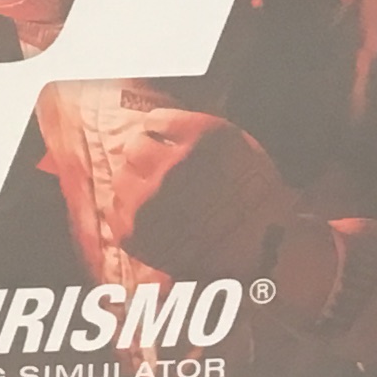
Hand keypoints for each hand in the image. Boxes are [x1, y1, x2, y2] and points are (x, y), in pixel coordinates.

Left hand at [117, 110, 300, 285]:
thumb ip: (196, 129)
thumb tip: (155, 122)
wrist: (262, 255)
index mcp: (200, 140)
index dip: (161, 133)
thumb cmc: (255, 197)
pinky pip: (115, 210)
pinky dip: (131, 212)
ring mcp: (149, 202)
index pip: (154, 121)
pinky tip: (155, 218)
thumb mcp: (239, 144)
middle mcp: (171, 167)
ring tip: (162, 198)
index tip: (170, 144)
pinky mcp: (135, 234)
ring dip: (138, 184)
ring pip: (121, 179)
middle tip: (167, 173)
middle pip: (134, 148)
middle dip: (148, 157)